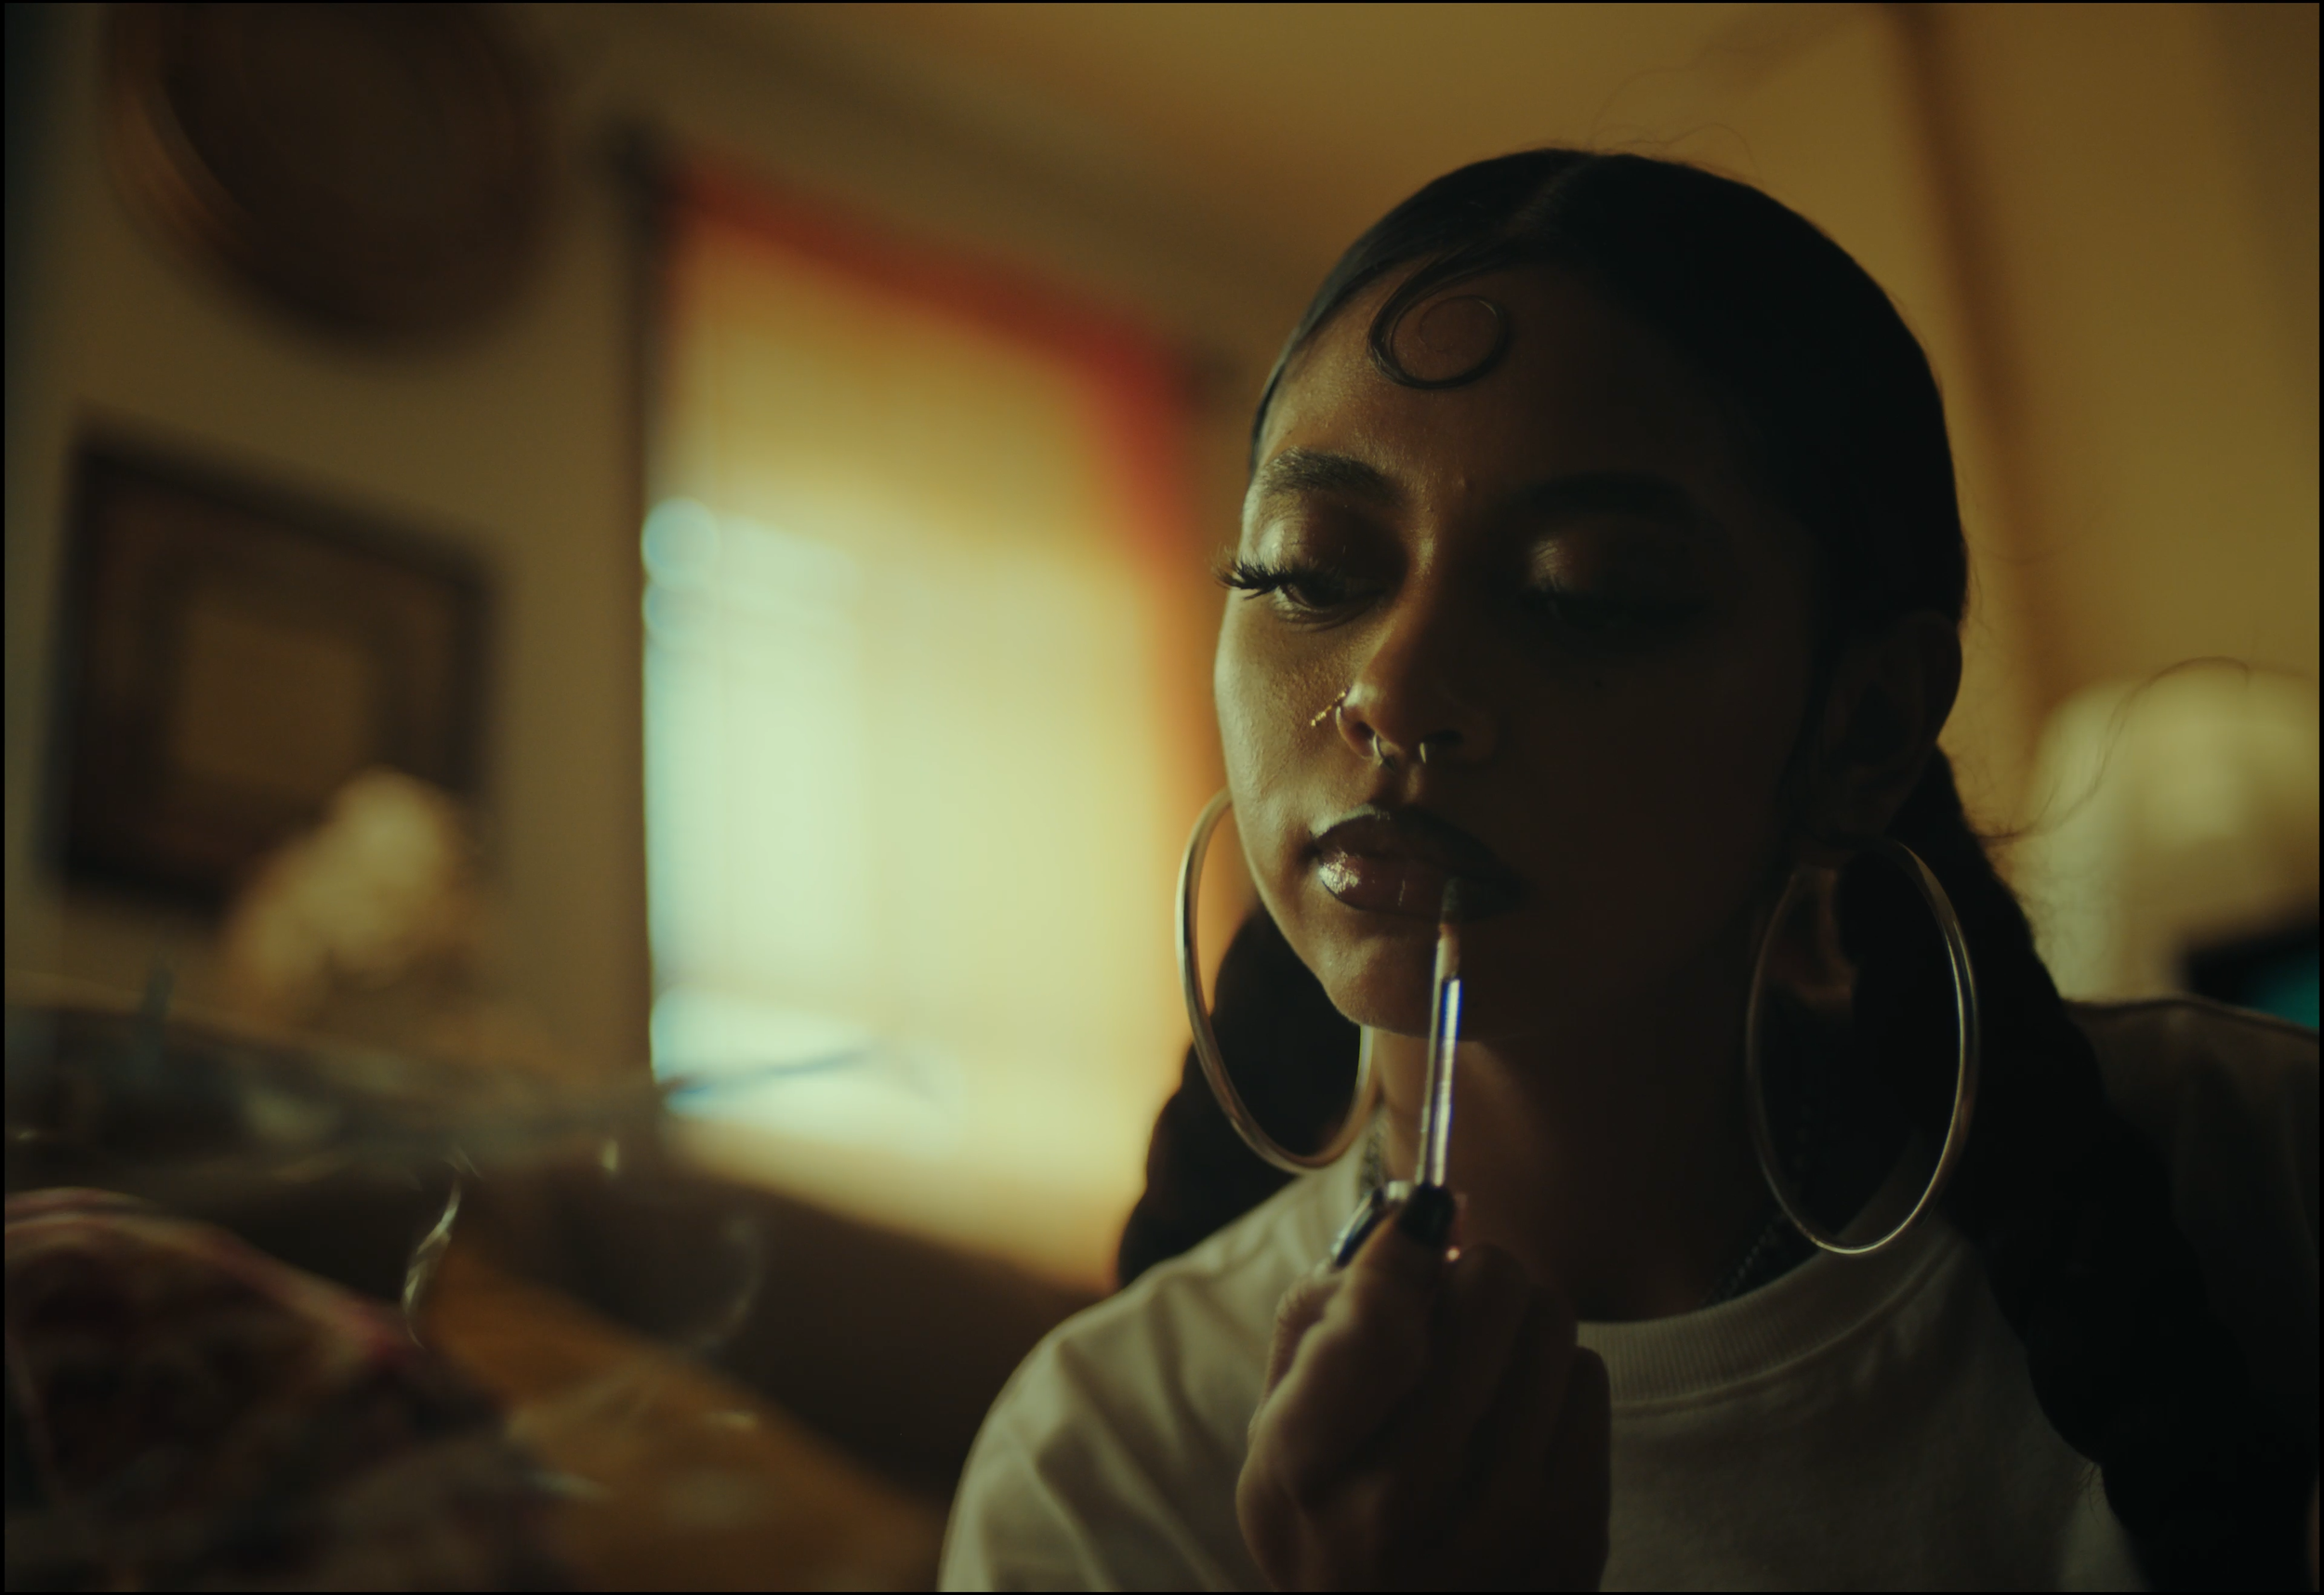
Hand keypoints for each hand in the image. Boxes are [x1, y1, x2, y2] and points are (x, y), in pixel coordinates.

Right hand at [1237, 1192, 1610, 1589]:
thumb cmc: (1332, 1508)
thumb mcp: (1279, 1427)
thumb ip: (1323, 1316)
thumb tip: (1423, 1215)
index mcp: (1306, 1467)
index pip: (1374, 1327)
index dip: (1403, 1250)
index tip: (1417, 1223)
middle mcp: (1404, 1504)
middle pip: (1488, 1292)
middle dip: (1467, 1271)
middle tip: (1447, 1302)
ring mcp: (1502, 1524)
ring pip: (1548, 1318)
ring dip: (1513, 1319)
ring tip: (1480, 1365)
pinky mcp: (1576, 1532)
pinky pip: (1588, 1374)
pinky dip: (1550, 1379)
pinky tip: (1513, 1424)